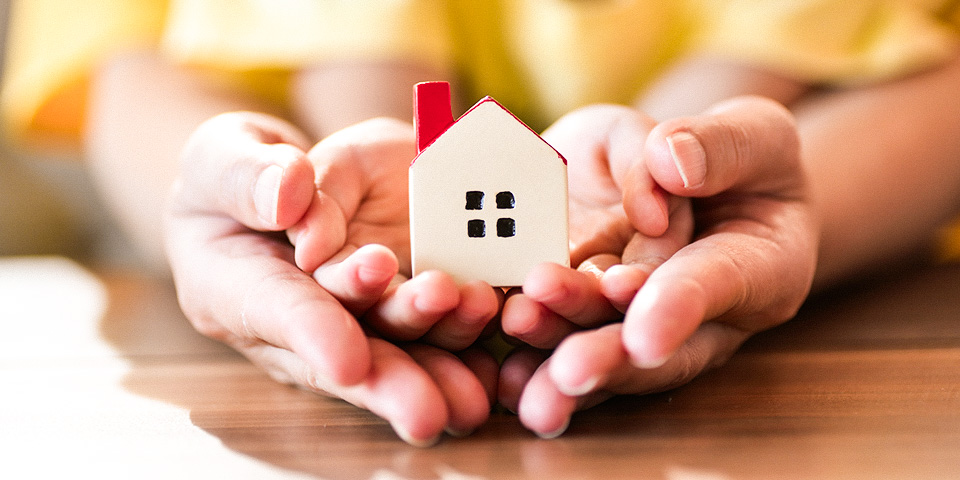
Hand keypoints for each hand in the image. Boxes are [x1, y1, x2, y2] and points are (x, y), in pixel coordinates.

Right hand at [165, 113, 495, 444]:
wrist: (279, 190)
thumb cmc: (236, 178)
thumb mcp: (221, 159)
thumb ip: (245, 176)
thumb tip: (290, 198)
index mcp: (239, 289)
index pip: (277, 312)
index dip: (314, 335)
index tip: (348, 361)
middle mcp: (304, 320)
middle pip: (349, 356)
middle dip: (392, 381)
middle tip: (428, 410)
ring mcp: (357, 317)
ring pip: (400, 345)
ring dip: (442, 351)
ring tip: (478, 323)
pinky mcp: (399, 304)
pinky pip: (437, 329)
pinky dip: (471, 341)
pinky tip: (502, 354)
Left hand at [502, 97, 817, 436]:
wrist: (700, 182)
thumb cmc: (738, 160)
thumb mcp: (751, 134)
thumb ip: (720, 146)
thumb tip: (670, 164)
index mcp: (759, 269)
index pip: (718, 286)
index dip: (680, 308)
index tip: (646, 335)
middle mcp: (700, 316)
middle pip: (654, 346)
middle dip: (608, 356)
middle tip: (568, 369)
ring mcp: (639, 321)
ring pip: (601, 348)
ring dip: (556, 351)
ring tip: (517, 337)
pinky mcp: (591, 314)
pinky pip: (562, 339)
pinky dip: (531, 357)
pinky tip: (499, 371)